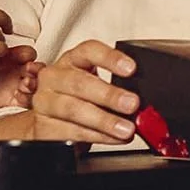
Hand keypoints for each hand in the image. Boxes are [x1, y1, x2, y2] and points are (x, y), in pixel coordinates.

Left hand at [0, 46, 38, 110]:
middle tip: (28, 68)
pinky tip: (17, 95)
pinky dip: (25, 98)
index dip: (29, 54)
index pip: (27, 54)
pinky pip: (26, 101)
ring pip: (35, 84)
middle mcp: (15, 71)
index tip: (25, 55)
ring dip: (34, 83)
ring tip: (24, 83)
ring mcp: (15, 85)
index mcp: (9, 58)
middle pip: (36, 69)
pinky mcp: (11, 100)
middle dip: (36, 68)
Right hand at [24, 39, 141, 144]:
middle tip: (132, 104)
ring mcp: (44, 102)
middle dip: (109, 95)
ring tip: (126, 128)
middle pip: (80, 83)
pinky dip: (97, 137)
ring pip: (74, 109)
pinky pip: (71, 132)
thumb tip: (145, 104)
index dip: (110, 58)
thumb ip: (118, 88)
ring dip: (104, 121)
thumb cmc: (79, 98)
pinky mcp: (43, 126)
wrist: (50, 121)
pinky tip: (114, 138)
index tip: (130, 69)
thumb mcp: (96, 84)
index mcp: (71, 60)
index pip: (89, 51)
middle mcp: (54, 77)